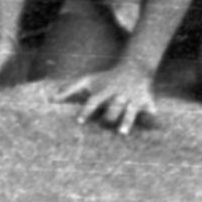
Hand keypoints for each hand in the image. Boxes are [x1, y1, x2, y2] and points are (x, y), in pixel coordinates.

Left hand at [50, 59, 165, 132]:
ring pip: (130, 111)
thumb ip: (69, 89)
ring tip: (122, 133)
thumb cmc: (106, 78)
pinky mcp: (146, 100)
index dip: (86, 110)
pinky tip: (153, 117)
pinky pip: (150, 107)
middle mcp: (118, 95)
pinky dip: (152, 112)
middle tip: (104, 124)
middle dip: (109, 115)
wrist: (134, 67)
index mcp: (104, 91)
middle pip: (113, 107)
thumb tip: (49, 99)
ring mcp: (133, 98)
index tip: (79, 121)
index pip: (93, 101)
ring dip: (126, 121)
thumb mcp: (88, 80)